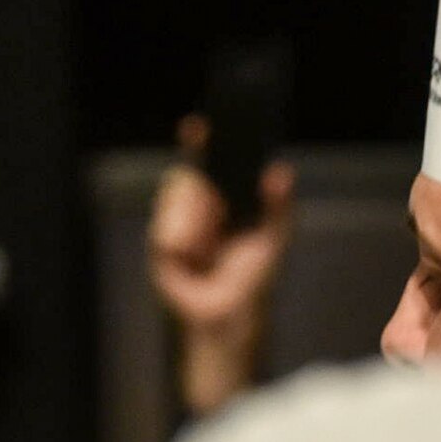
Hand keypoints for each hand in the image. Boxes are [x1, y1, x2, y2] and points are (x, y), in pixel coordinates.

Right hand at [147, 119, 293, 419]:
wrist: (225, 315)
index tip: (196, 125)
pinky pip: (162, 229)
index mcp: (224, 199)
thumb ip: (279, 204)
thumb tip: (280, 170)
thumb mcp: (273, 236)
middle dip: (197, 195)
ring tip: (203, 248)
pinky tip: (188, 257)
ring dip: (189, 222)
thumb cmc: (253, 279)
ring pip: (172, 201)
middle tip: (216, 218)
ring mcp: (177, 225)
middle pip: (186, 179)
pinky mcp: (160, 245)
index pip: (209, 163)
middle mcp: (198, 208)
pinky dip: (176, 241)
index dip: (200, 142)